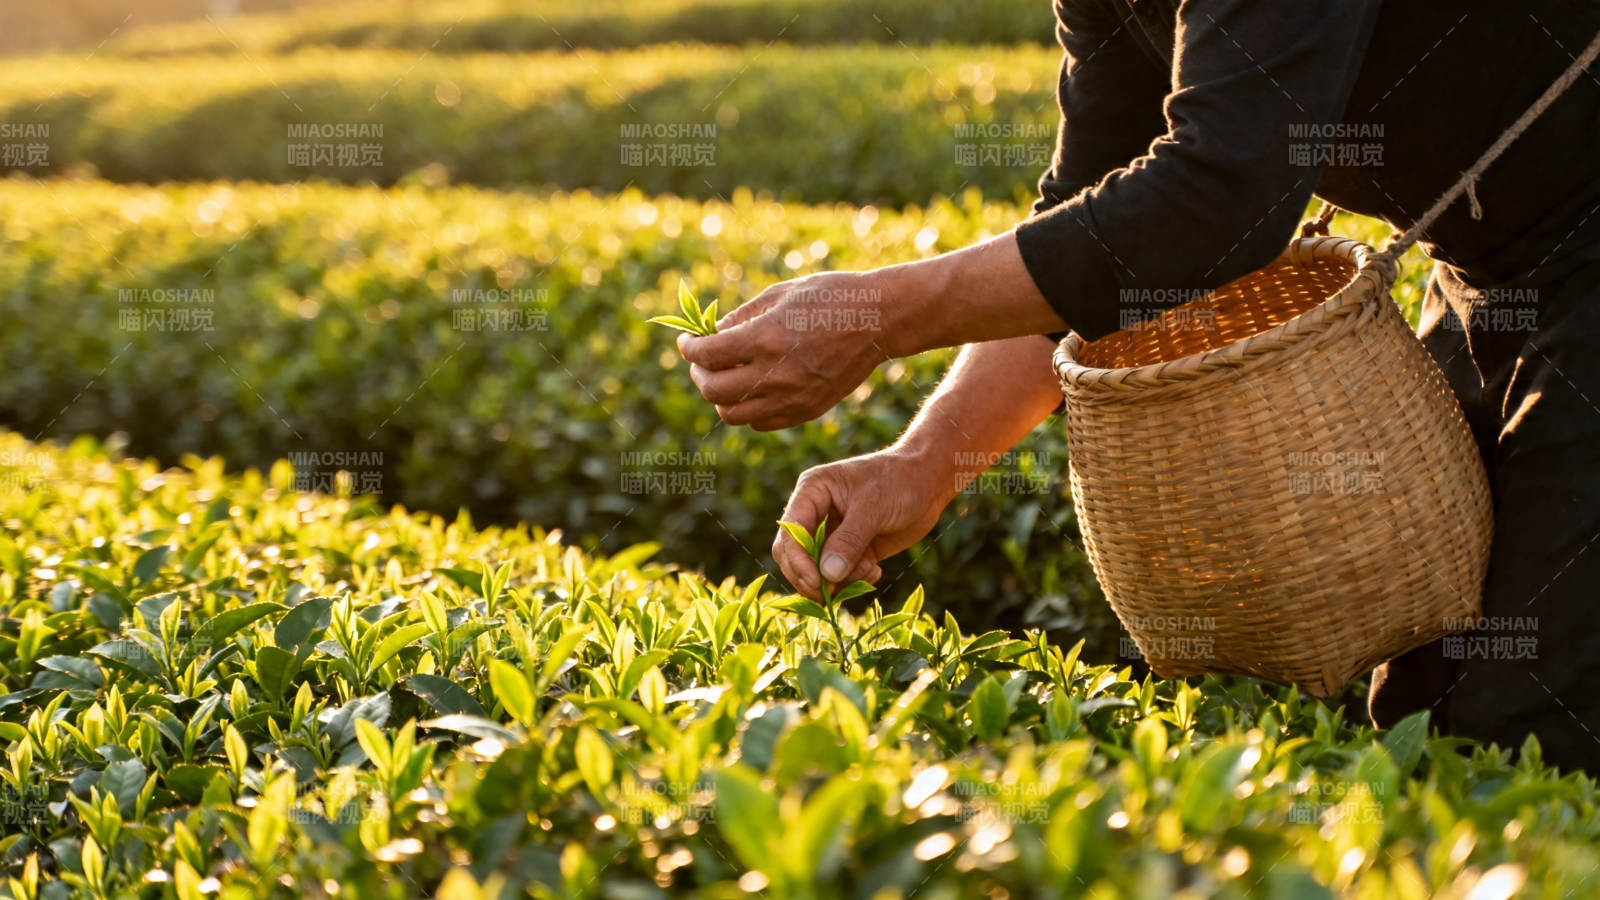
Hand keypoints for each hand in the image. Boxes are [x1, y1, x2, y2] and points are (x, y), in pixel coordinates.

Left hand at [677, 270, 899, 430]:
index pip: (708, 354)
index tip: (687, 342)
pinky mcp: (806, 410)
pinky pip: (761, 423)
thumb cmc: (829, 297)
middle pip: (714, 390)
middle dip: (699, 374)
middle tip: (702, 361)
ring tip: (725, 378)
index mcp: (766, 338)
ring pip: (733, 414)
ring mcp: (792, 397)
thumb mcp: (779, 295)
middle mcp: (776, 374)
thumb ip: (740, 318)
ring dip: (720, 397)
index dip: (689, 348)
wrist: (878, 320)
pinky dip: (747, 409)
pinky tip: (752, 389)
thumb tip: (710, 335)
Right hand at [774, 447, 955, 600]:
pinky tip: (875, 571)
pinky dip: (854, 580)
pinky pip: (840, 575)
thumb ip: (849, 541)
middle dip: (812, 577)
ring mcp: (833, 533)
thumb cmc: (899, 481)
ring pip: (818, 570)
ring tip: (869, 569)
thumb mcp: (872, 508)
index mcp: (812, 493)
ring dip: (841, 578)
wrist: (929, 483)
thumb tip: (827, 575)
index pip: (790, 532)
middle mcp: (816, 513)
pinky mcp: (850, 549)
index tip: (817, 582)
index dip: (798, 560)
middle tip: (832, 594)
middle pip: (794, 556)